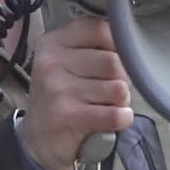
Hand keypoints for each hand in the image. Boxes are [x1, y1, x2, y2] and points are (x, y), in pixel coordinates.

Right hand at [18, 18, 132, 169]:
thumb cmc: (59, 96)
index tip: (115, 59)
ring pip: (118, 88)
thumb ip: (91, 46)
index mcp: (52, 43)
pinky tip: (114, 118)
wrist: (37, 140)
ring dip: (122, 100)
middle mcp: (52, 63)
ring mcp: (58, 90)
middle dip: (122, 78)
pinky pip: (115, 114)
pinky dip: (123, 118)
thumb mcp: (64, 62)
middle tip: (111, 89)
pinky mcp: (68, 116)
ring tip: (108, 104)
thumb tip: (132, 43)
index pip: (99, 29)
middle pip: (113, 61)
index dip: (117, 45)